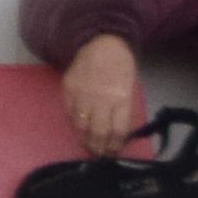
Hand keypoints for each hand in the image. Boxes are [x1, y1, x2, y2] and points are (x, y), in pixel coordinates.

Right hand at [60, 32, 146, 152]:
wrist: (101, 43)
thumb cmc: (120, 66)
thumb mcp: (129, 87)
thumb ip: (123, 110)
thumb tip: (117, 134)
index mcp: (121, 98)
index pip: (117, 130)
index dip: (115, 145)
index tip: (113, 152)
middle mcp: (101, 98)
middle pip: (98, 132)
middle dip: (99, 148)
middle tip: (100, 155)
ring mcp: (82, 94)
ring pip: (81, 127)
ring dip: (85, 141)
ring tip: (88, 147)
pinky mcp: (68, 90)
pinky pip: (70, 114)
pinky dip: (75, 124)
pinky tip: (80, 129)